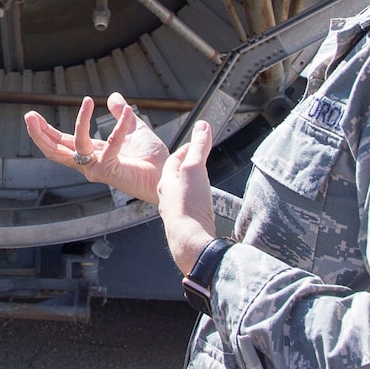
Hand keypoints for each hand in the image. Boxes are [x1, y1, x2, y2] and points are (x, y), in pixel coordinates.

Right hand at [22, 93, 169, 202]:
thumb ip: (120, 115)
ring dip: (80, 121)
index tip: (33, 115)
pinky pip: (110, 144)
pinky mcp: (109, 171)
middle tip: (29, 115)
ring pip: (76, 145)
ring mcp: (96, 170)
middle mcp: (89, 164)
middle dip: (40, 134)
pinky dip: (120, 126)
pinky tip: (129, 112)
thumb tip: (113, 97)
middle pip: (55, 151)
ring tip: (87, 102)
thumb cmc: (152, 159)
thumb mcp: (133, 130)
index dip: (45, 130)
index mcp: (91, 154)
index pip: (60, 143)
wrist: (168, 174)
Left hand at [158, 119, 218, 273]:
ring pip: (181, 194)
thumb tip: (202, 126)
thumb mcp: (194, 170)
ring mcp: (176, 213)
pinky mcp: (186, 226)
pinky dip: (195, 202)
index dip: (187, 149)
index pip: (174, 160)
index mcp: (166, 183)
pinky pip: (189, 209)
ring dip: (190, 185)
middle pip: (176, 177)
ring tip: (201, 182)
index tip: (196, 142)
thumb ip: (198, 148)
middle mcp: (167, 198)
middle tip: (198, 160)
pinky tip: (203, 206)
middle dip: (187, 167)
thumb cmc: (189, 206)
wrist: (191, 242)